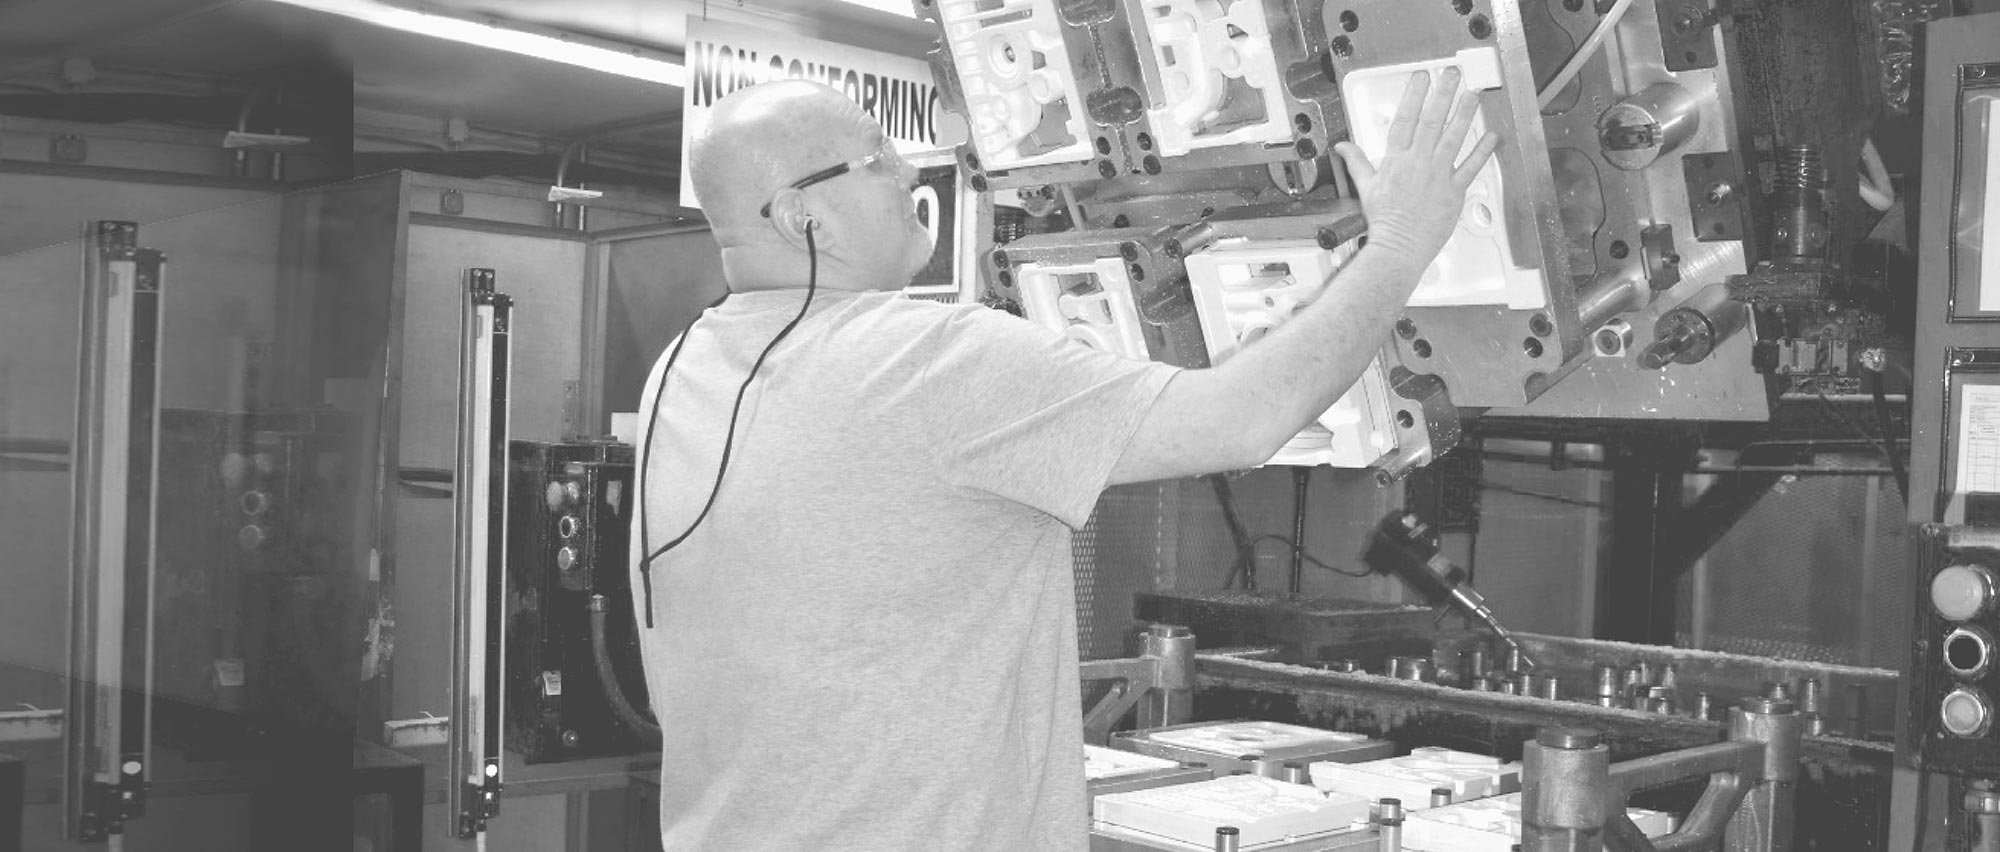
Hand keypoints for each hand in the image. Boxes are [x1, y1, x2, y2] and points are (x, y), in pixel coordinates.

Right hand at [1333, 67, 1501, 266]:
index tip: (1421, 77)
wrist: (1399, 247)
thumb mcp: (1366, 188)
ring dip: (1464, 114)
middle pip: (1431, 121)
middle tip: (1451, 75)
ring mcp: (1438, 176)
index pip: (1405, 119)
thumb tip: (1343, 147)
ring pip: (1453, 138)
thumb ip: (1357, 162)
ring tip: (1472, 95)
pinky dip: (1483, 152)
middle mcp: (1418, 164)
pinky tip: (1491, 137)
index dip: (1414, 95)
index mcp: (1396, 161)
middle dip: (1442, 94)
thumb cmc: (1384, 221)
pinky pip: (1471, 168)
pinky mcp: (1454, 192)